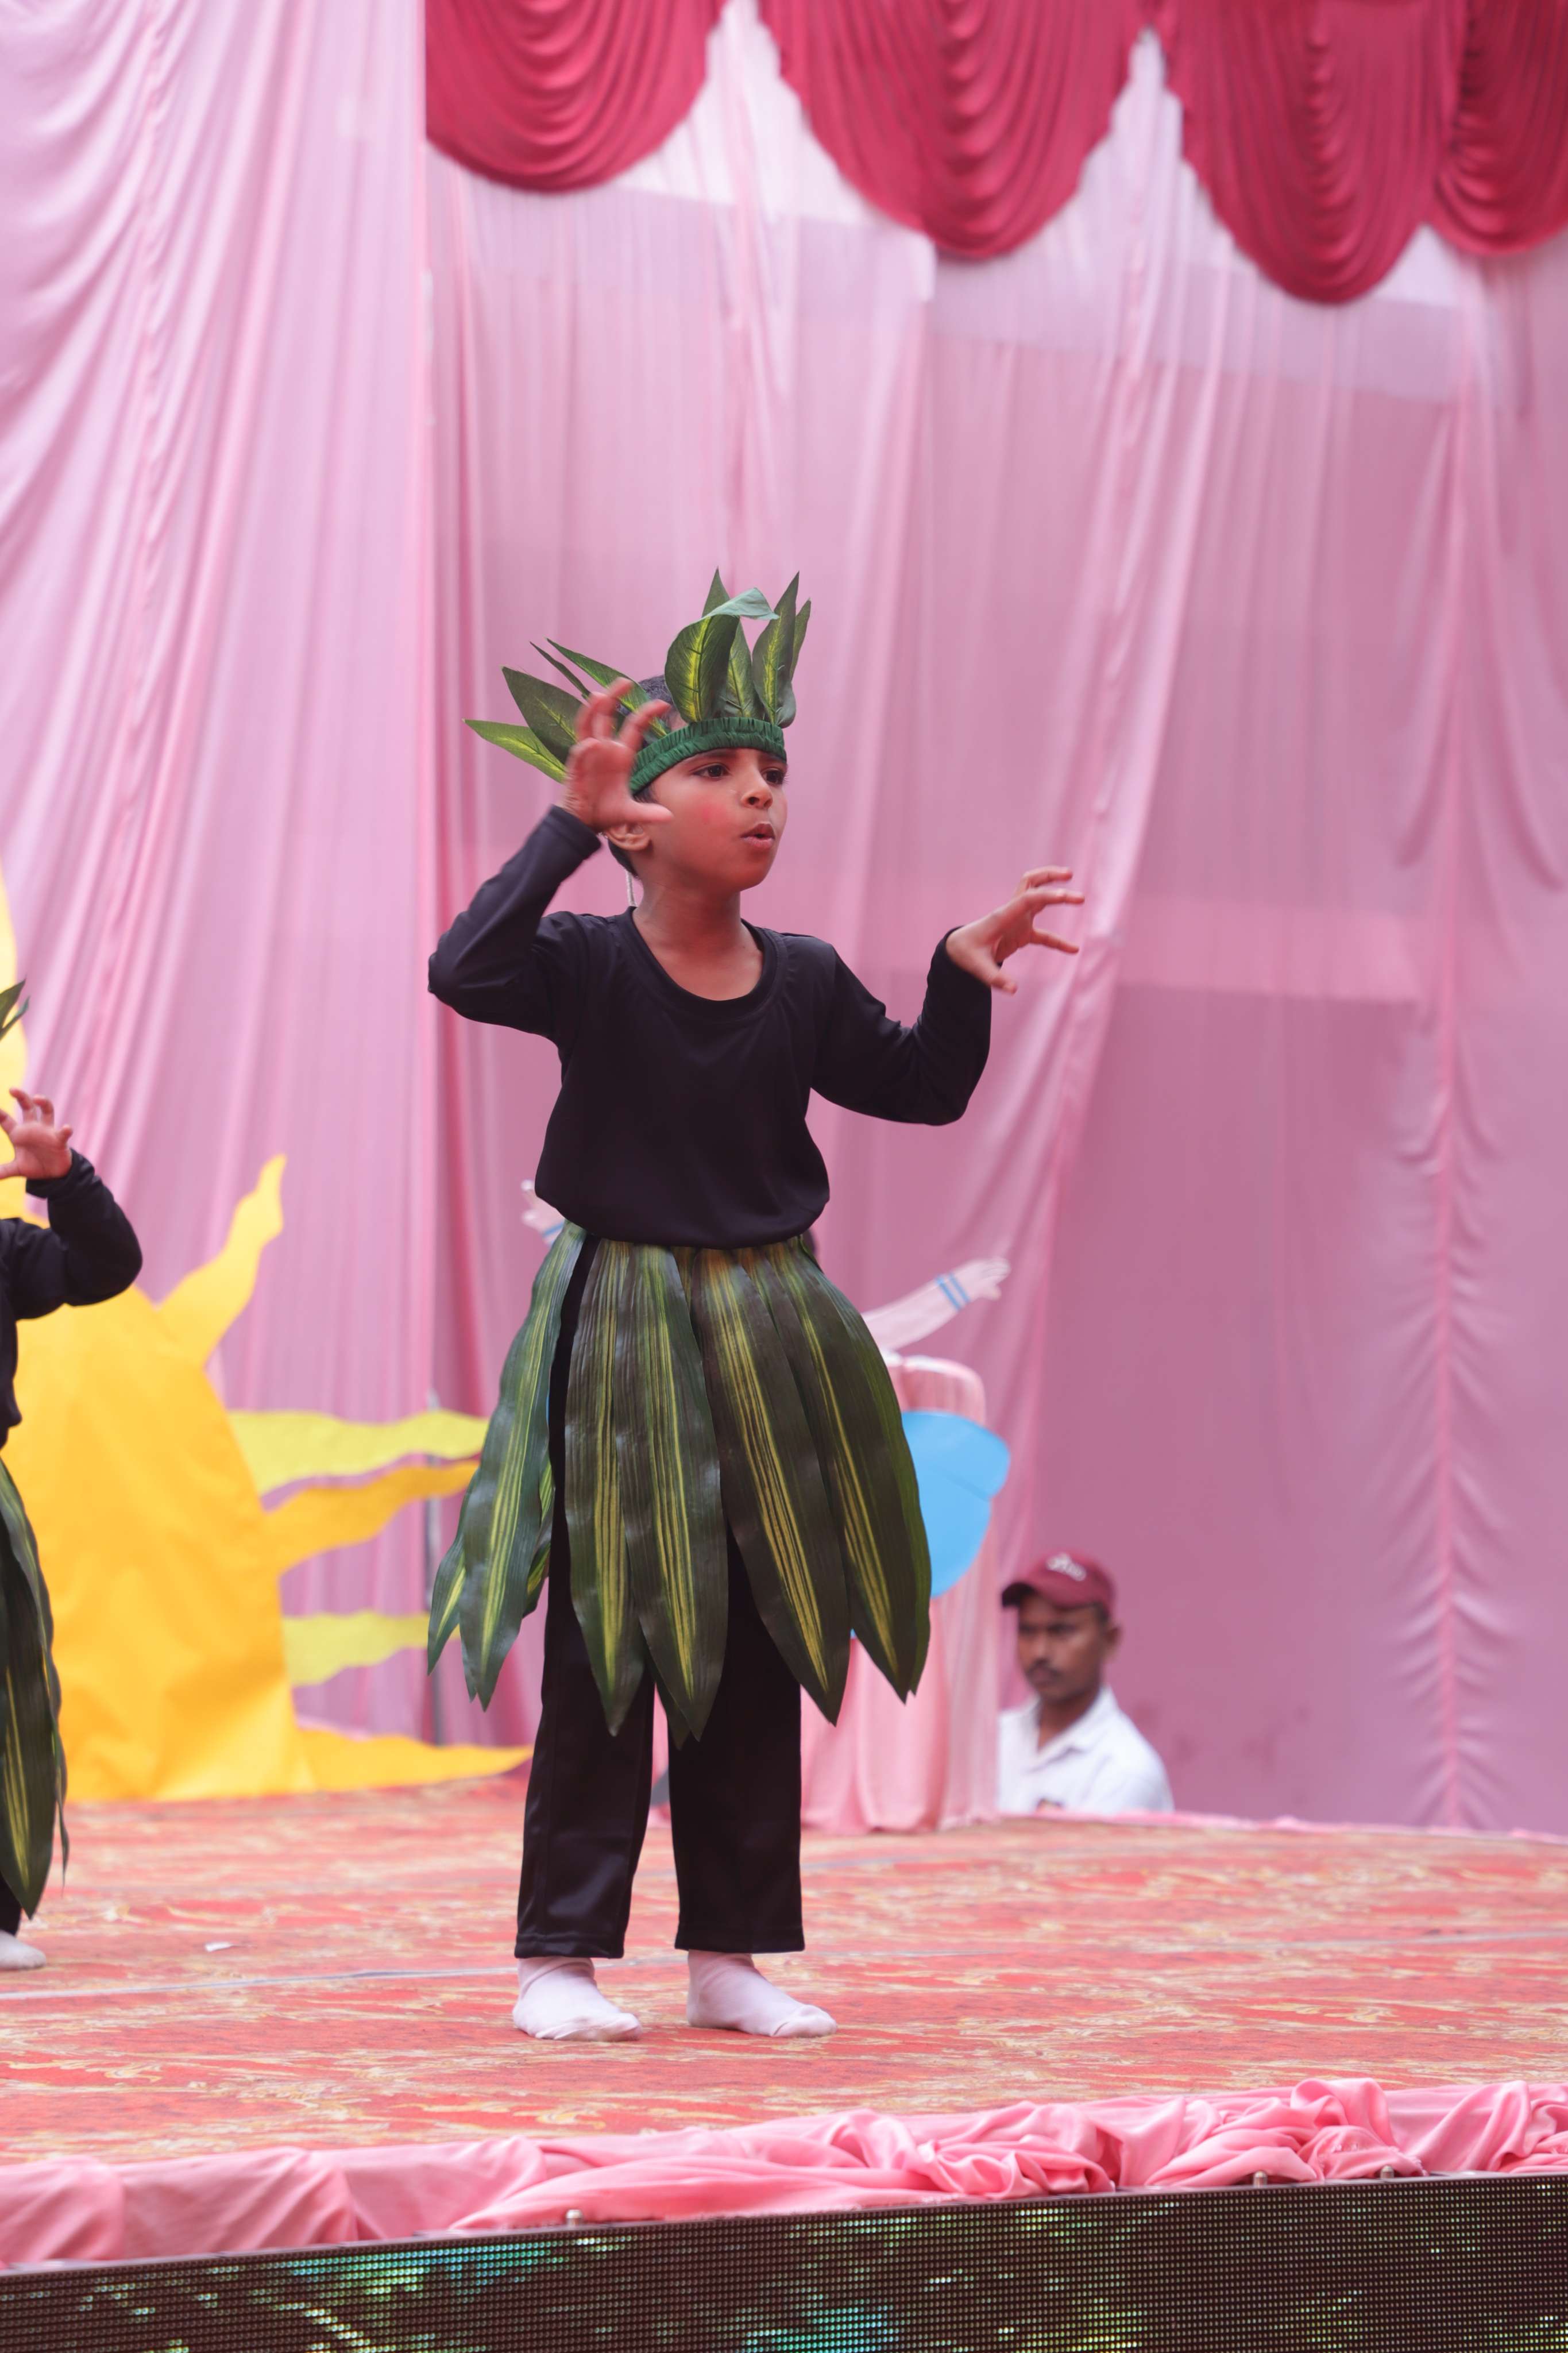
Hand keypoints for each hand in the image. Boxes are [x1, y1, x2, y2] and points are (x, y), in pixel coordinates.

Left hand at [0, 1090, 72, 1183]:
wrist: (54, 1174)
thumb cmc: (35, 1165)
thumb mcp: (17, 1169)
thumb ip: (4, 1170)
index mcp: (19, 1133)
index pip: (6, 1120)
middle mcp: (33, 1128)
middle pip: (27, 1107)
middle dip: (21, 1097)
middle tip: (12, 1089)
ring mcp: (47, 1131)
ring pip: (47, 1111)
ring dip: (43, 1103)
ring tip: (38, 1098)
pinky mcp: (59, 1139)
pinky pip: (63, 1133)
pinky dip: (66, 1130)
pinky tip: (67, 1128)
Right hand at [559, 682, 674, 836]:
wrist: (583, 823)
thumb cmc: (604, 812)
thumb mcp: (630, 813)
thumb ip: (648, 813)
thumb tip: (670, 817)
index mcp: (621, 756)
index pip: (634, 727)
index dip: (646, 714)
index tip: (662, 703)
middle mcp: (604, 750)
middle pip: (606, 715)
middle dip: (615, 697)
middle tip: (625, 681)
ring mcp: (588, 756)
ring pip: (587, 725)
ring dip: (592, 711)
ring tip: (600, 696)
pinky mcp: (575, 768)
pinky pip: (579, 754)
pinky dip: (585, 749)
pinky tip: (593, 743)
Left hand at [945, 868, 1083, 994]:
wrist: (959, 950)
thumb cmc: (966, 954)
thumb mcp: (978, 967)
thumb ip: (995, 978)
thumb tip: (1014, 989)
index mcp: (1003, 916)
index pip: (1027, 898)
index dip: (1046, 894)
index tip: (1065, 894)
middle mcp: (1012, 913)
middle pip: (1032, 884)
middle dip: (1050, 876)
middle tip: (1070, 875)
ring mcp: (1018, 921)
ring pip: (1038, 897)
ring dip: (1055, 890)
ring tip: (1078, 895)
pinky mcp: (1021, 933)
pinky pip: (1044, 934)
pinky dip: (1058, 940)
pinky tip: (1074, 950)